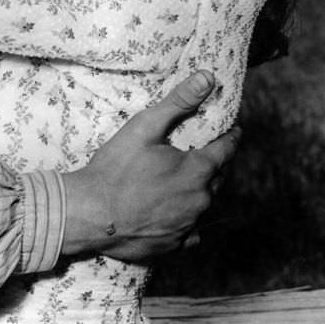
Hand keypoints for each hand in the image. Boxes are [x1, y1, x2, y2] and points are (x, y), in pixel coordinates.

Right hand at [61, 71, 239, 262]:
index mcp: (197, 171)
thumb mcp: (145, 127)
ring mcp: (187, 226)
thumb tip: (208, 78)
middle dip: (215, 164)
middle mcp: (199, 201)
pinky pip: (191, 232)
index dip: (231, 137)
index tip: (234, 130)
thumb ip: (179, 101)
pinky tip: (176, 214)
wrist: (90, 214)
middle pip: (217, 178)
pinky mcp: (173, 245)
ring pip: (204, 204)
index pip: (226, 150)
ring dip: (200, 191)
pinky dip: (187, 220)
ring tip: (189, 180)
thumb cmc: (116, 168)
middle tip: (207, 152)